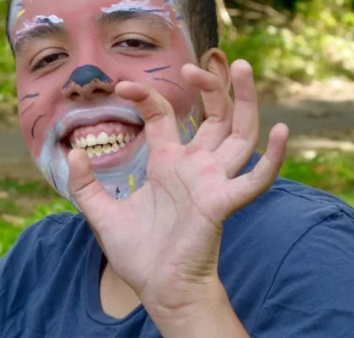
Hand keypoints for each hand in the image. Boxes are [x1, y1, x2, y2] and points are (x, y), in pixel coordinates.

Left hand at [67, 60, 288, 317]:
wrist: (158, 288)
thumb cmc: (138, 253)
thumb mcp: (101, 213)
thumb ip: (85, 184)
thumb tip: (71, 152)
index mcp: (168, 162)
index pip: (164, 114)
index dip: (146, 96)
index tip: (121, 86)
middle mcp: (195, 165)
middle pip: (213, 115)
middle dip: (211, 86)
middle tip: (196, 64)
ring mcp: (212, 181)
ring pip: (238, 134)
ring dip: (244, 102)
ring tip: (244, 68)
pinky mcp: (222, 203)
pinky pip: (255, 180)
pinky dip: (272, 159)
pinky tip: (282, 131)